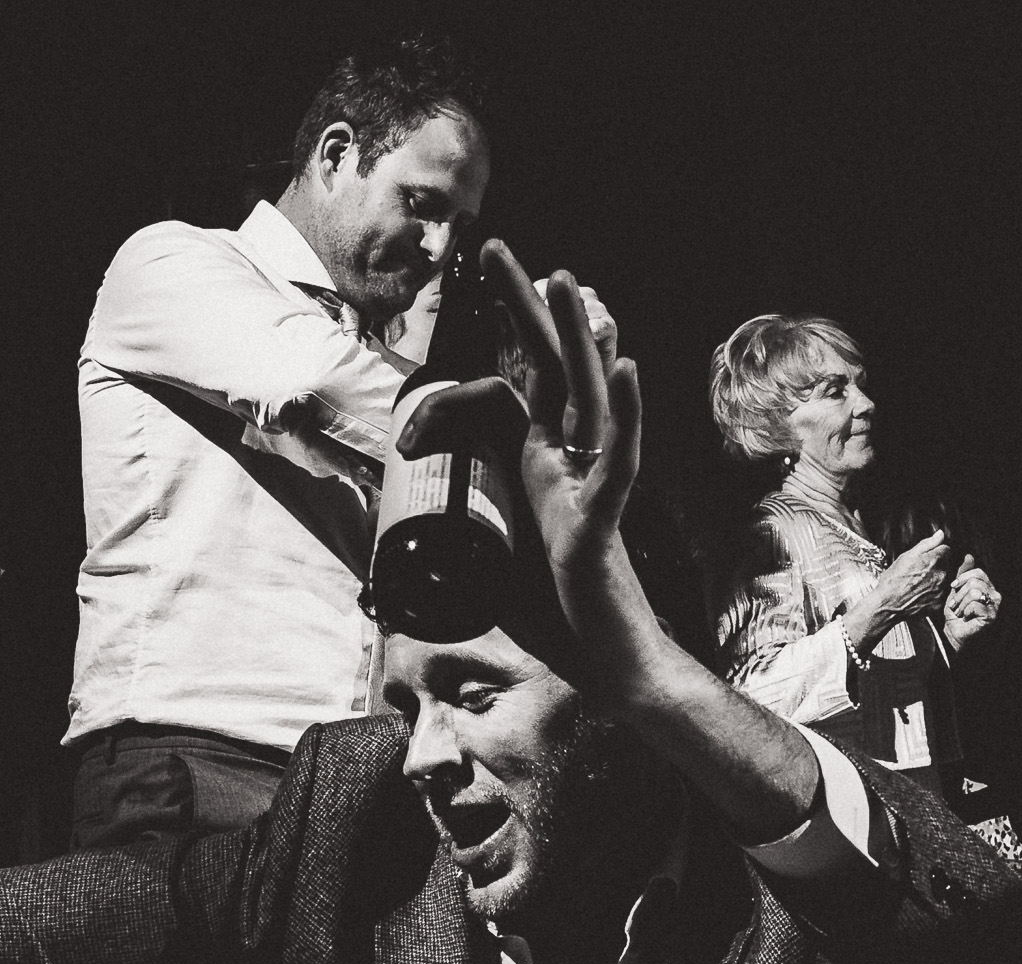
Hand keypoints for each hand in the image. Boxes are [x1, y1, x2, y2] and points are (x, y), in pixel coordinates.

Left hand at [391, 244, 645, 684]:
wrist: (604, 658)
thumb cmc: (558, 615)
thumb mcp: (491, 559)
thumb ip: (460, 537)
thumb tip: (398, 541)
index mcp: (534, 466)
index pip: (499, 397)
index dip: (447, 400)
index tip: (405, 433)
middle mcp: (565, 461)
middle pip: (544, 367)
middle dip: (520, 306)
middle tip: (496, 248)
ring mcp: (589, 483)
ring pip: (585, 394)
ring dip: (574, 334)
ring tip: (565, 278)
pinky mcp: (603, 517)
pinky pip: (618, 456)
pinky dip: (622, 409)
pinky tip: (623, 366)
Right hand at [842, 531, 951, 651]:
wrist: (887, 604)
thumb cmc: (893, 580)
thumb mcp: (907, 556)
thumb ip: (927, 544)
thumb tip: (940, 534)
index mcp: (935, 560)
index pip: (946, 549)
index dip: (937, 552)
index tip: (928, 558)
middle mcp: (942, 574)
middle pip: (947, 565)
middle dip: (937, 566)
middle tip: (921, 572)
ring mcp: (941, 590)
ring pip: (945, 580)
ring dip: (936, 580)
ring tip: (919, 585)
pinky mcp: (938, 603)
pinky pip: (941, 595)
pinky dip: (934, 594)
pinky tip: (921, 595)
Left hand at [943, 559, 1000, 649]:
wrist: (954, 636)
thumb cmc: (956, 616)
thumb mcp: (956, 592)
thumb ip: (963, 575)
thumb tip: (969, 556)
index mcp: (987, 587)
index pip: (978, 573)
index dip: (962, 578)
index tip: (953, 587)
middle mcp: (995, 595)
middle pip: (974, 582)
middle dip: (959, 594)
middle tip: (956, 606)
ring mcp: (995, 606)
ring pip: (974, 592)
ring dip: (961, 604)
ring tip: (960, 613)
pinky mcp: (992, 616)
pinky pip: (975, 604)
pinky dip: (965, 612)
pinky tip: (966, 618)